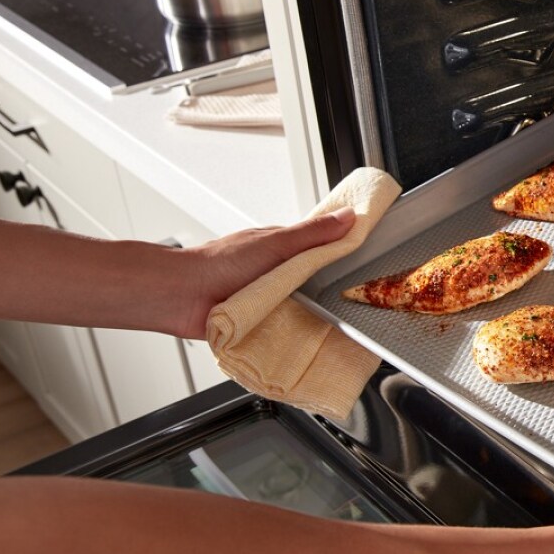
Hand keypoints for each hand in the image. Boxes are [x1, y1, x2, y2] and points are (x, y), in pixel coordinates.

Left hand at [173, 207, 356, 338]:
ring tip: (330, 321)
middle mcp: (278, 273)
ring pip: (306, 307)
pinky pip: (289, 329)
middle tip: (354, 299)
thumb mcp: (275, 243)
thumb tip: (347, 217)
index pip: (325, 249)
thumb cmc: (219, 264)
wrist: (182, 297)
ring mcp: (271, 299)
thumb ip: (313, 234)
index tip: (370, 260)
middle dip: (333, 290)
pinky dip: (296, 332)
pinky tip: (307, 336)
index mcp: (283, 248)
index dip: (346, 253)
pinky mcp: (263, 324)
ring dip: (314, 314)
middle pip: (319, 281)